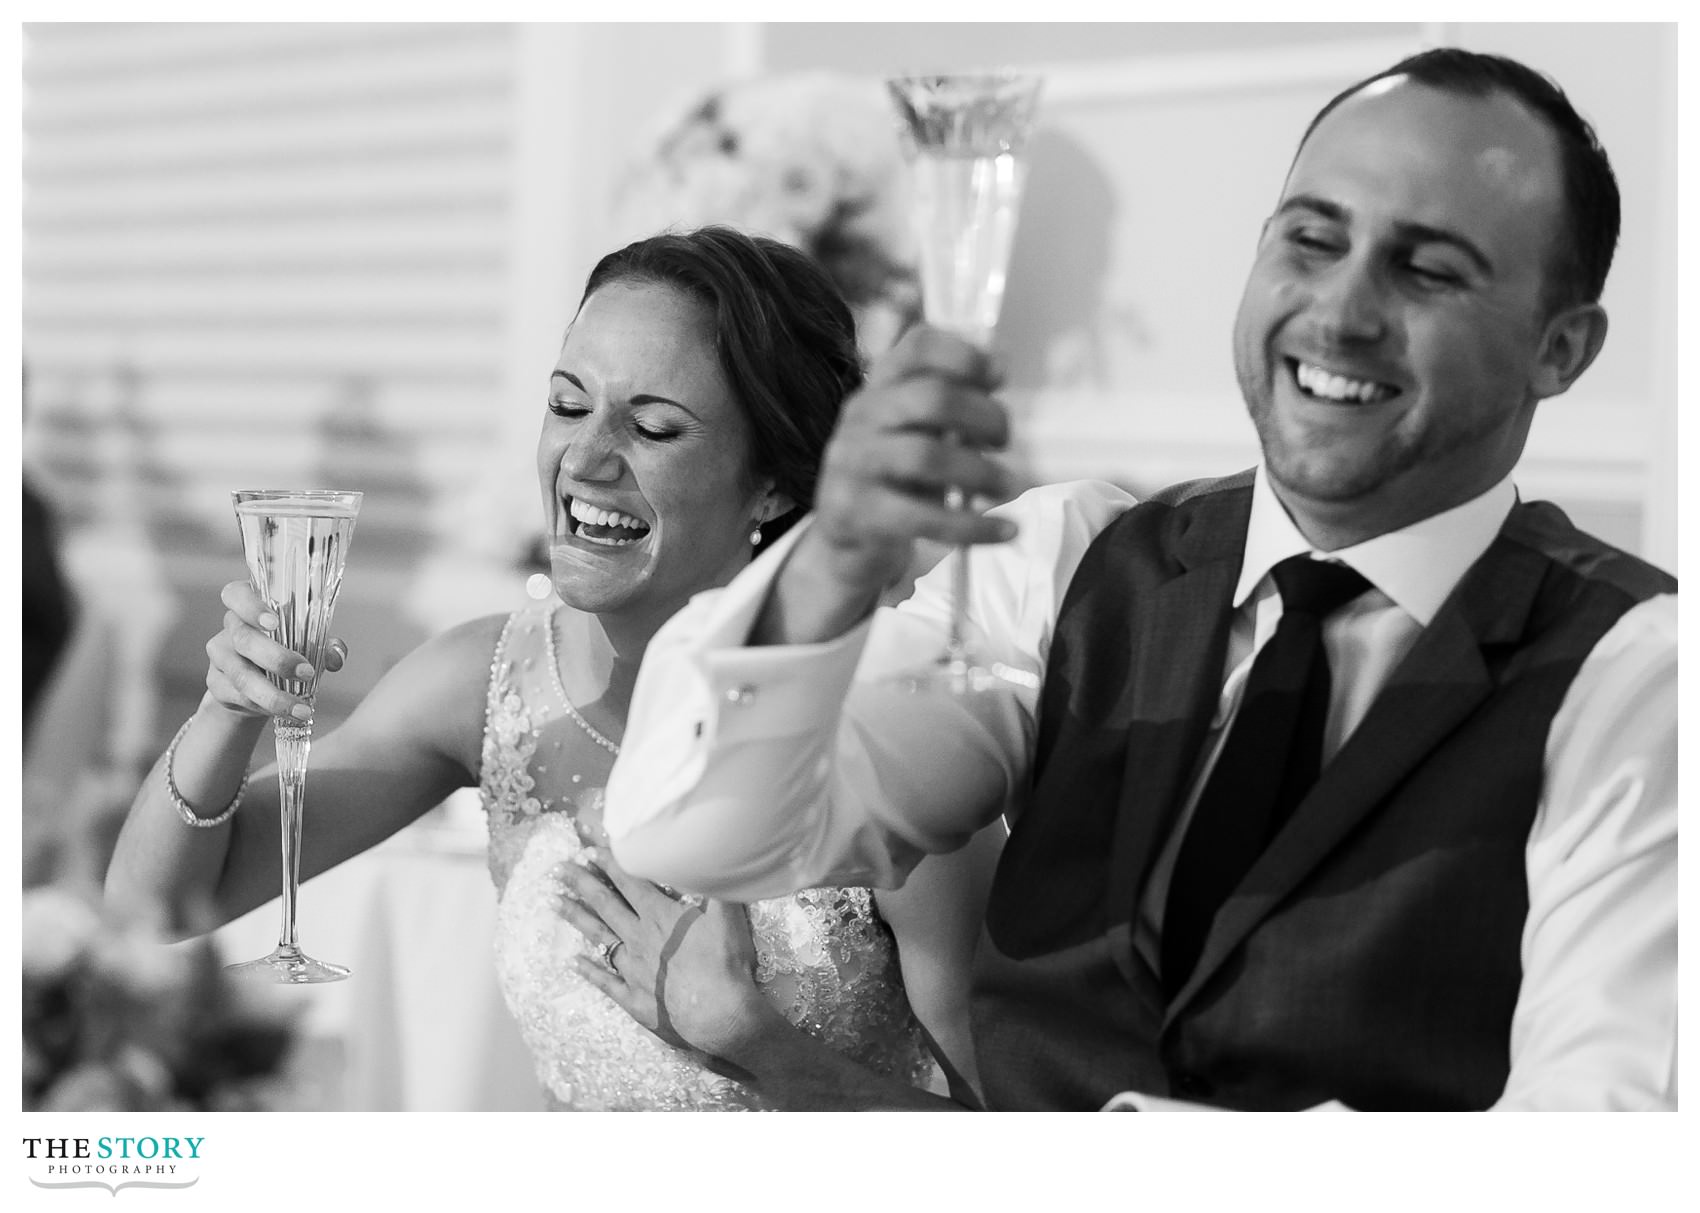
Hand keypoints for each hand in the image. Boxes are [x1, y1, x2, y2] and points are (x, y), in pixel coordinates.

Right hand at [204, 579, 347, 720]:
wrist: (258, 685)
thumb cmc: (287, 650)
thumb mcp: (308, 641)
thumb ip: (324, 644)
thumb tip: (336, 655)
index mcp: (250, 606)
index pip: (237, 594)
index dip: (252, 607)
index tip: (273, 622)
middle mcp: (231, 627)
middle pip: (244, 639)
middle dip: (277, 658)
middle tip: (306, 673)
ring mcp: (220, 656)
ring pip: (242, 675)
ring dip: (274, 695)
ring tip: (302, 709)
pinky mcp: (216, 684)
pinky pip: (239, 697)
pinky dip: (266, 707)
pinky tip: (285, 712)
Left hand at [555, 846, 769, 1069]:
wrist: (719, 1014)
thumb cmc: (725, 962)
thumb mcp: (727, 914)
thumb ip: (716, 885)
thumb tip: (712, 857)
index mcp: (660, 916)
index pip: (629, 883)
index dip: (610, 864)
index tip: (590, 850)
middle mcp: (639, 938)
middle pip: (605, 904)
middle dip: (581, 883)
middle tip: (558, 868)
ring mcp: (633, 969)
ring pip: (599, 937)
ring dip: (577, 918)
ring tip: (555, 902)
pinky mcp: (634, 999)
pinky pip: (606, 982)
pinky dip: (590, 971)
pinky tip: (574, 962)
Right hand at [808, 324, 1018, 599]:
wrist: (846, 537)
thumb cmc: (895, 477)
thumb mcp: (917, 430)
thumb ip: (951, 401)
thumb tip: (1000, 367)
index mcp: (880, 386)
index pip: (918, 347)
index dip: (967, 356)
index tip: (1000, 378)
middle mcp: (861, 415)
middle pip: (933, 398)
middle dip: (985, 417)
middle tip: (1004, 442)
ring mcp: (853, 463)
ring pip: (927, 457)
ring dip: (982, 472)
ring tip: (1007, 488)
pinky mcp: (855, 512)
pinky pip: (922, 518)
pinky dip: (972, 526)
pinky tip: (1005, 531)